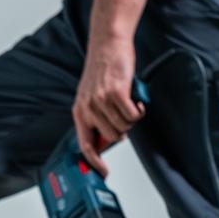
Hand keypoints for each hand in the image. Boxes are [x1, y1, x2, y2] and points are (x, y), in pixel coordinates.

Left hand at [72, 34, 144, 176]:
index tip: (102, 172)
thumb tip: (105, 141)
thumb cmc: (102, 71)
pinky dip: (138, 110)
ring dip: (131, 118)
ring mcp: (101, 101)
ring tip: (128, 104)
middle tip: (124, 116)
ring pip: (124, 127)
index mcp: (80, 113)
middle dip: (122, 131)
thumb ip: (95, 119)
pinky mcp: (116, 93)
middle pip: (112, 138)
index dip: (94, 163)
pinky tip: (137, 101)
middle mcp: (88, 109)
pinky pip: (133, 115)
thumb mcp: (91, 98)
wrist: (108, 44)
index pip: (85, 146)